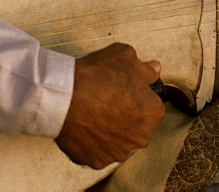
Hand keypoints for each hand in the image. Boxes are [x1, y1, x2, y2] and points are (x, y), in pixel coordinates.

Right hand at [55, 43, 165, 168]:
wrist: (63, 96)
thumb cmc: (96, 76)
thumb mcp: (126, 56)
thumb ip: (146, 68)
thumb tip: (155, 69)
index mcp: (153, 112)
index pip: (152, 105)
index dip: (138, 96)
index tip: (125, 90)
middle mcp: (140, 137)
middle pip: (137, 126)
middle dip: (127, 115)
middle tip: (108, 100)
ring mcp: (118, 152)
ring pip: (119, 141)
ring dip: (111, 130)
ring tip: (94, 112)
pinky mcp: (96, 161)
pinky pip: (98, 151)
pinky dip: (93, 142)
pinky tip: (85, 126)